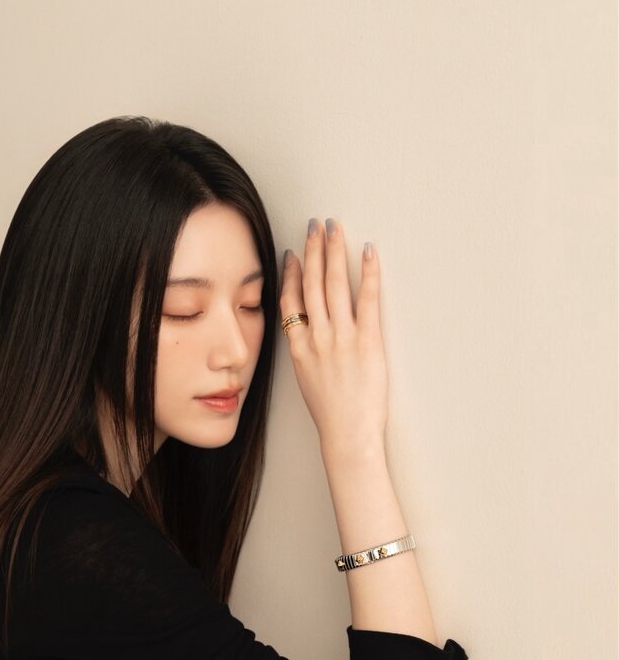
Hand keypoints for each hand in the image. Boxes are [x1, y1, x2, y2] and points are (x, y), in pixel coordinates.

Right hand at [279, 218, 388, 458]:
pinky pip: (368, 298)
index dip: (293, 273)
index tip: (294, 253)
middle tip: (316, 225)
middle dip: (314, 250)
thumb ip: (306, 351)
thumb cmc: (331, 414)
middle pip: (312, 283)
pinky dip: (368, 272)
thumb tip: (308, 332)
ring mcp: (341, 337)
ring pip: (334, 283)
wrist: (347, 434)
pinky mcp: (367, 340)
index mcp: (298, 347)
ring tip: (335, 228)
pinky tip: (368, 251)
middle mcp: (316, 337)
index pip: (290, 300)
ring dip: (334, 251)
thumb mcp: (306, 379)